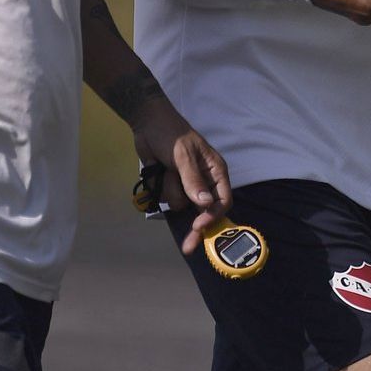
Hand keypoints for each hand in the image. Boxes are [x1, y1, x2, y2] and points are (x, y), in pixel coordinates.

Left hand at [131, 97, 232, 255]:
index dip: (212, 216)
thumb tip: (205, 204)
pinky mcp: (172, 185)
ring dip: (171, 191)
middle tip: (188, 248)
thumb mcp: (183, 156)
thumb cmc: (171, 134)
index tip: (198, 225)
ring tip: (166, 170)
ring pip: (182, 205)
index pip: (222, 200)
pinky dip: (162, 189)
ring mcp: (187, 185)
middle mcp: (205, 181)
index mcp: (215, 171)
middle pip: (205, 212)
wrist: (147, 123)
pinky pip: (168, 199)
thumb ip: (193, 180)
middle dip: (196, 228)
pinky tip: (159, 172)